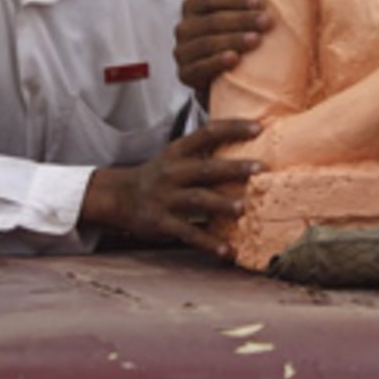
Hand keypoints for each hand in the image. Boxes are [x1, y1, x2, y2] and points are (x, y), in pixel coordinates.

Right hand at [80, 120, 261, 257]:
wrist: (118, 197)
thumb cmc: (158, 175)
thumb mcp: (174, 156)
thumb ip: (203, 151)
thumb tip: (244, 141)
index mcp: (178, 152)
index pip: (207, 133)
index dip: (232, 128)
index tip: (258, 128)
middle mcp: (173, 173)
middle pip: (206, 168)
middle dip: (233, 168)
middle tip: (260, 168)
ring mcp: (167, 198)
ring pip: (198, 200)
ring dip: (221, 204)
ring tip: (243, 209)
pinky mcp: (162, 223)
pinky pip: (188, 233)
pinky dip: (208, 243)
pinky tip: (227, 251)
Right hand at [174, 0, 272, 105]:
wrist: (218, 73)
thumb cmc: (228, 30)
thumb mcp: (226, 5)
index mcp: (193, 5)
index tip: (260, 2)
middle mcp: (184, 27)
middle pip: (212, 20)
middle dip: (241, 20)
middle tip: (267, 22)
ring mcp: (182, 51)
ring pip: (207, 43)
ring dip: (233, 40)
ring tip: (257, 40)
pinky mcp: (185, 74)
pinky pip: (199, 68)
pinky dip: (217, 62)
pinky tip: (235, 59)